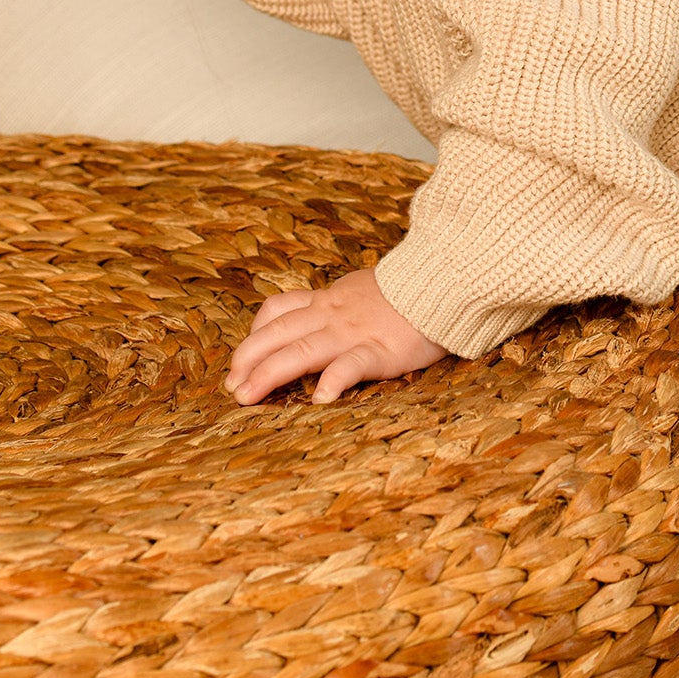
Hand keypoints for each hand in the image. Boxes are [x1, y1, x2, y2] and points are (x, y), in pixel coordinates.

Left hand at [225, 266, 448, 405]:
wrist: (447, 277)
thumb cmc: (413, 289)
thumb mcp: (366, 286)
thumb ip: (344, 302)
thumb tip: (326, 311)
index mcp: (330, 300)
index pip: (279, 311)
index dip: (253, 334)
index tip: (240, 358)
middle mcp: (333, 315)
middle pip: (277, 334)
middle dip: (247, 361)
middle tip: (231, 387)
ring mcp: (354, 333)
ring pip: (301, 351)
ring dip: (268, 374)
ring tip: (247, 397)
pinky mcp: (380, 350)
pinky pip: (351, 365)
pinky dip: (332, 381)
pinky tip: (320, 400)